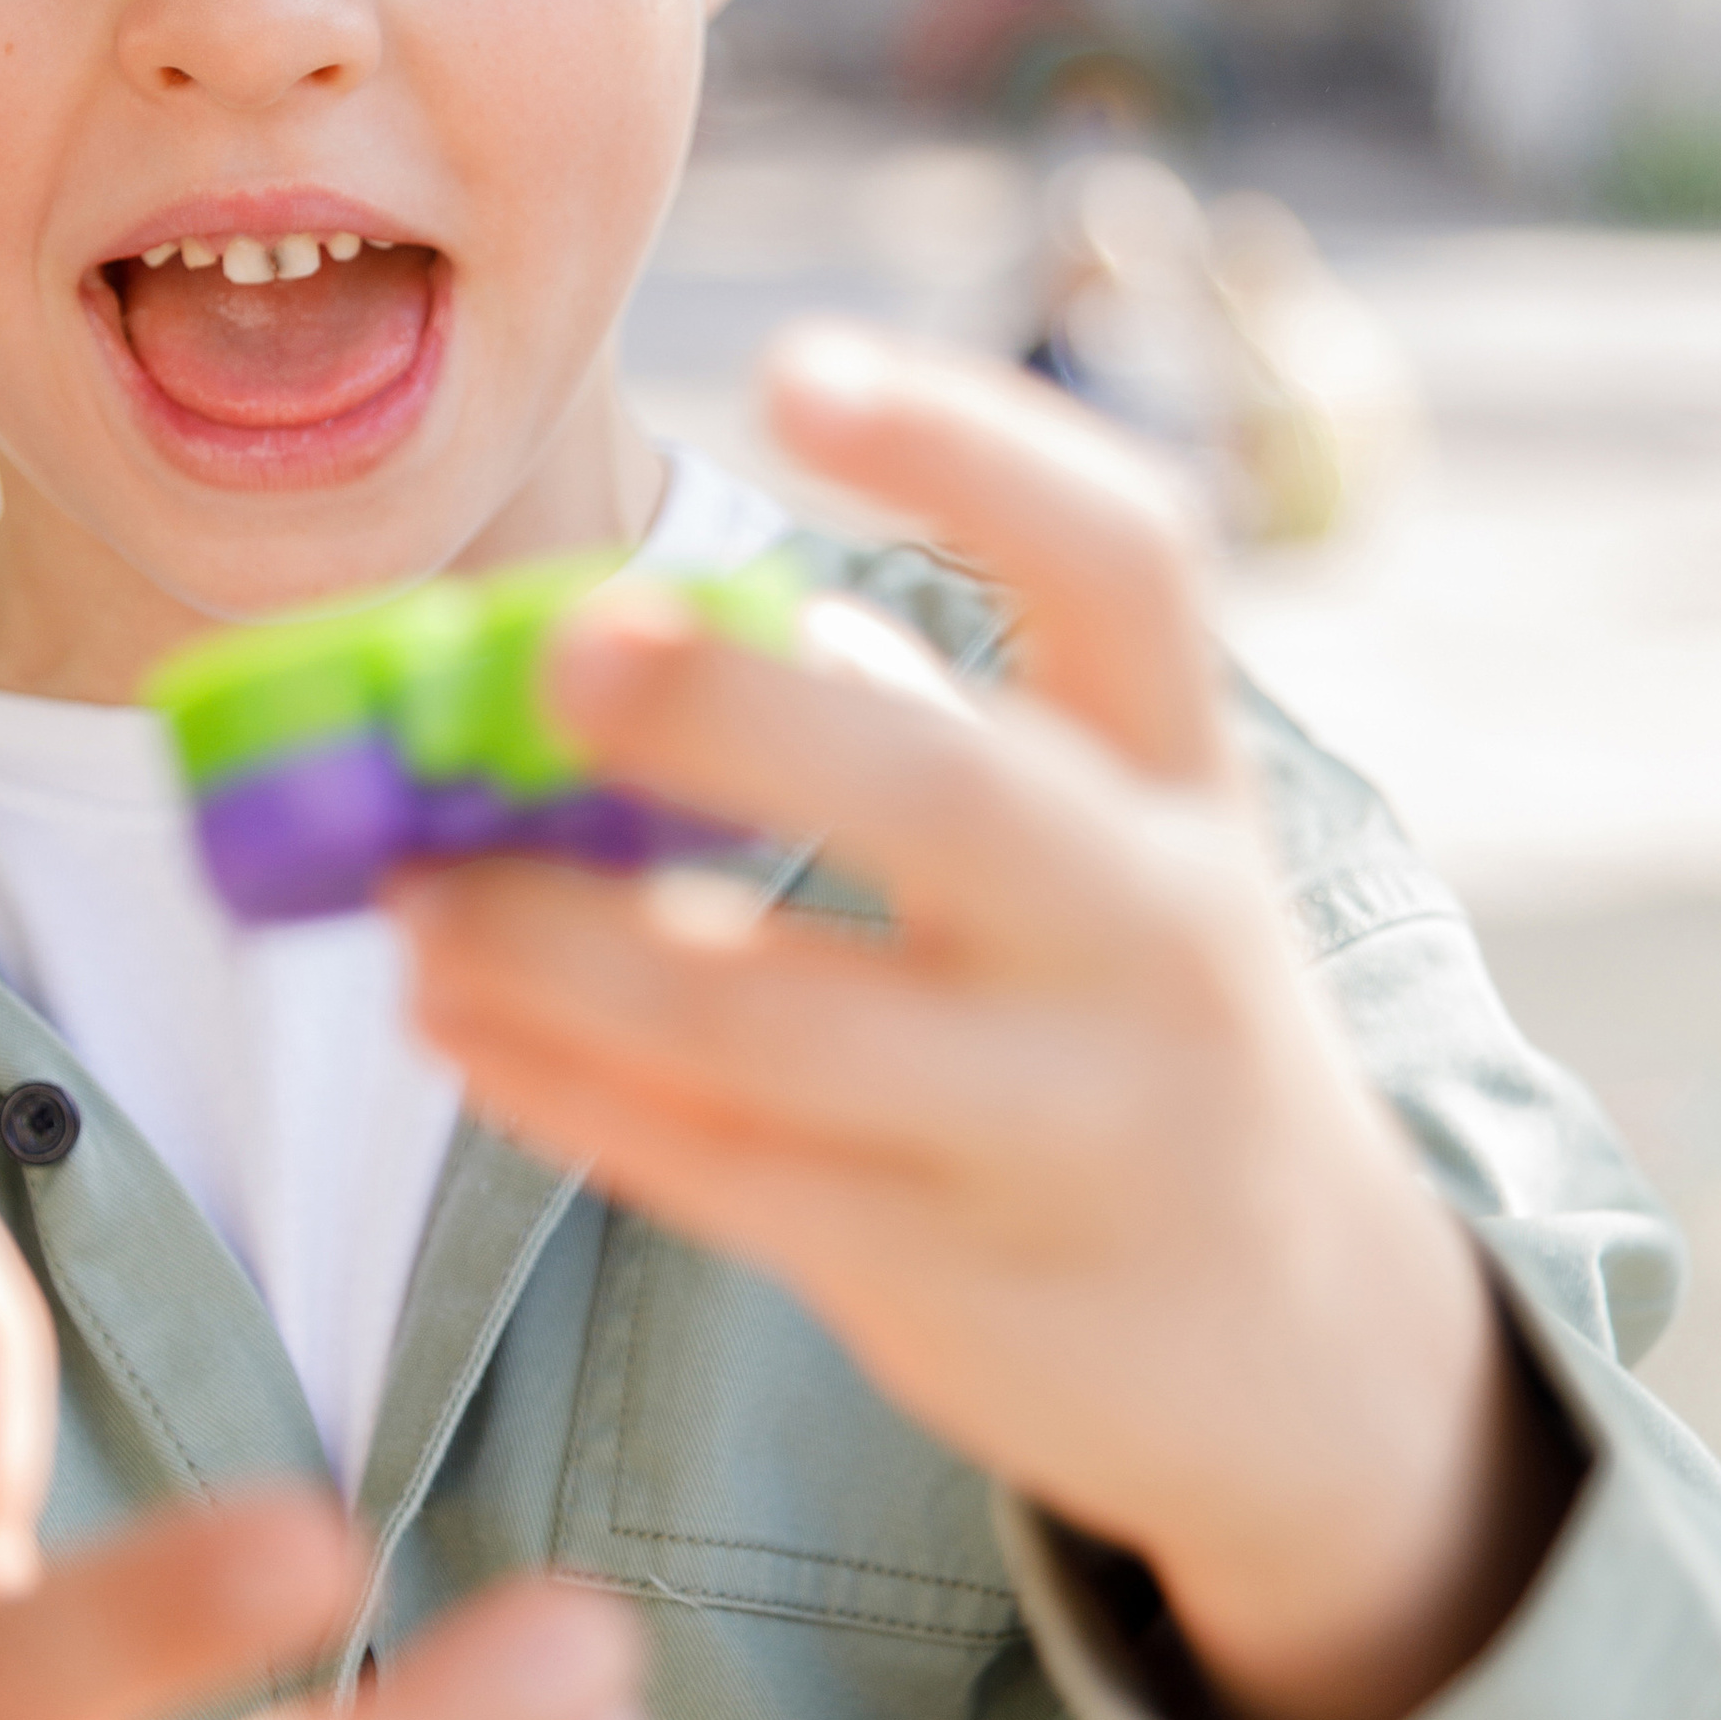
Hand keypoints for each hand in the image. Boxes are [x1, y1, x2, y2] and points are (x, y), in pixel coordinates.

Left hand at [394, 327, 1566, 1719]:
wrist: (1304, 1353)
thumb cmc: (1142, 1032)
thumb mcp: (1121, 861)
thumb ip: (938, 741)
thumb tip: (662, 634)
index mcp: (1188, 785)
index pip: (1124, 567)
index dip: (968, 448)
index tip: (794, 367)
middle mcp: (1152, 936)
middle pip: (944, 788)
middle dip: (726, 711)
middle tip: (555, 654)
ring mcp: (1058, 1121)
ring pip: (766, 1016)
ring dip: (553, 941)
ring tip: (416, 898)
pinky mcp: (948, 1274)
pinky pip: (712, 1169)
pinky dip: (556, 1086)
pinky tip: (454, 1024)